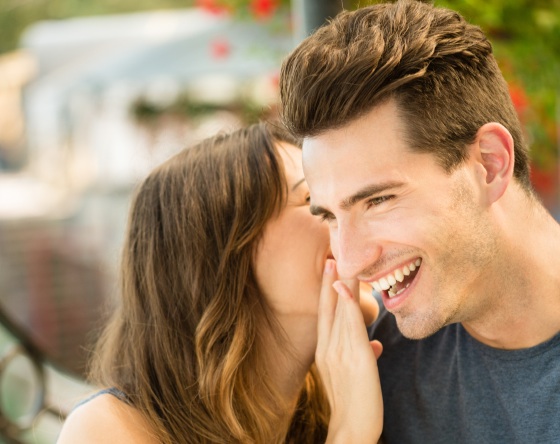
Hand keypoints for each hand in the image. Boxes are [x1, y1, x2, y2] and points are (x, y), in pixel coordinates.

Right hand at [318, 259, 382, 443]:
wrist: (352, 430)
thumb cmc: (355, 403)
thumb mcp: (352, 376)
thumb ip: (362, 354)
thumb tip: (376, 344)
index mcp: (324, 351)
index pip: (326, 315)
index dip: (327, 291)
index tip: (330, 271)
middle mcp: (327, 348)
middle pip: (328, 307)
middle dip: (328, 281)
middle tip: (330, 256)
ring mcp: (338, 351)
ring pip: (338, 310)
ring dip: (341, 283)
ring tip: (341, 260)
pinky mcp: (354, 356)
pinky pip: (350, 324)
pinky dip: (346, 303)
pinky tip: (345, 287)